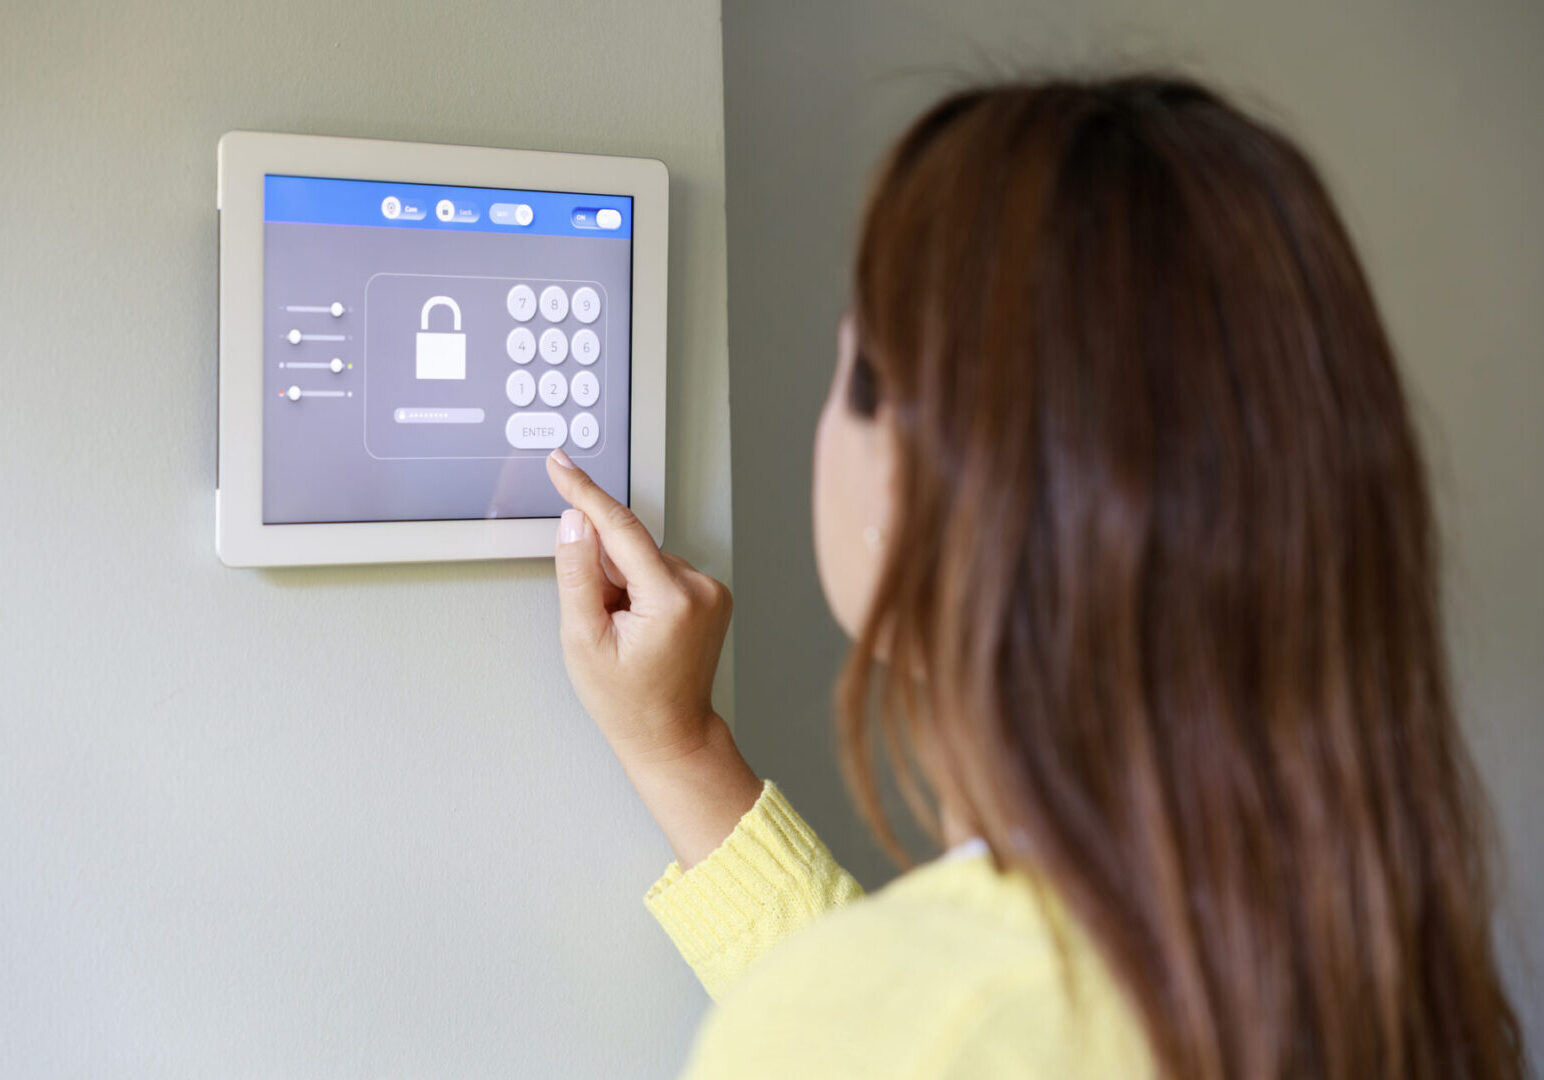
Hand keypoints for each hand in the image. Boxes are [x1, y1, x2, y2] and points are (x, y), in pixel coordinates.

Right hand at [545, 449, 760, 867]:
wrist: (670, 733)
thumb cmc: (628, 700)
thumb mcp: (583, 640)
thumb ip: (577, 574)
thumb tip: (577, 522)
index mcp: (671, 599)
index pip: (621, 527)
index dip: (585, 493)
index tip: (561, 464)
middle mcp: (701, 588)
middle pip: (629, 548)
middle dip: (604, 573)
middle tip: (602, 623)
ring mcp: (711, 590)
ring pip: (643, 559)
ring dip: (622, 584)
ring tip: (624, 632)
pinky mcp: (710, 593)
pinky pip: (659, 571)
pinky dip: (640, 589)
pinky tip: (639, 625)